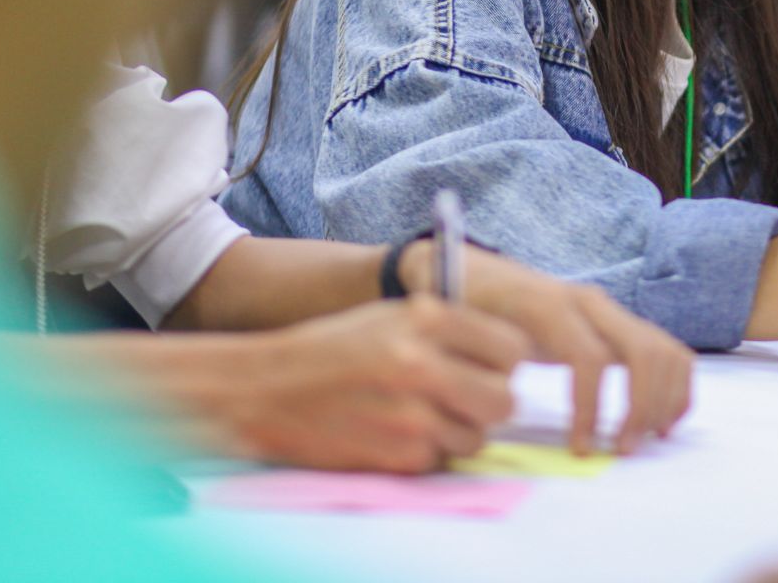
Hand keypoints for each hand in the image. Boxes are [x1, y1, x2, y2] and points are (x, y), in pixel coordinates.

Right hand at [223, 296, 528, 472]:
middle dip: (489, 402)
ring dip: (457, 432)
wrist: (263, 388)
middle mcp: (423, 362)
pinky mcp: (397, 456)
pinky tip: (393, 434)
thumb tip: (514, 355)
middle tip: (464, 398)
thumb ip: (453, 328)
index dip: (504, 362)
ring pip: (477, 438)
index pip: (513, 347)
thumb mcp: (394, 315)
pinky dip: (425, 454)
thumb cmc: (335, 348)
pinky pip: (440, 461)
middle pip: (506, 399)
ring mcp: (411, 414)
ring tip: (419, 415)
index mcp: (428, 317)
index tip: (490, 367)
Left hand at [407, 245, 692, 455]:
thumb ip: (480, 360)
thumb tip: (504, 398)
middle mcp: (591, 302)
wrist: (475, 274)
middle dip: (641, 407)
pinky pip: (667, 349)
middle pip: (644, 351)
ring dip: (664, 400)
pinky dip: (676, 385)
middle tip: (621, 450)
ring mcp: (610, 311)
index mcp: (550, 305)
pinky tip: (662, 420)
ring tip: (642, 440)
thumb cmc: (464, 308)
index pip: (591, 358)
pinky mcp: (620, 323)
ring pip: (664, 349)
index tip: (580, 449)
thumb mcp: (462, 330)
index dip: (590, 409)